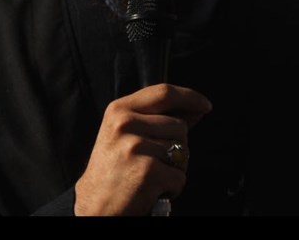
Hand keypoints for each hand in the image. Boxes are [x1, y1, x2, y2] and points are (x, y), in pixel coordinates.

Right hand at [74, 84, 211, 215]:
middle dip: (177, 147)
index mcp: (119, 110)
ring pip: (182, 151)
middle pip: (179, 126)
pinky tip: (153, 190)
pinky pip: (180, 176)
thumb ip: (157, 119)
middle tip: (154, 162)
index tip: (205, 105)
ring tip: (151, 175)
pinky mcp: (147, 171)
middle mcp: (126, 124)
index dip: (189, 97)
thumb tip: (195, 108)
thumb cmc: (112, 171)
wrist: (94, 206)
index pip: (163, 92)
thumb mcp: (125, 135)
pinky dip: (172, 188)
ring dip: (175, 169)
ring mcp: (136, 146)